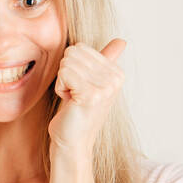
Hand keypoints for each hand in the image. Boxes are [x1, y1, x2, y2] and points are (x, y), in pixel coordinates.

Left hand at [48, 38, 126, 157]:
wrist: (73, 141)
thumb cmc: (78, 112)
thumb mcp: (94, 82)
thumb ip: (106, 60)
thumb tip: (121, 41)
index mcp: (117, 72)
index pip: (80, 48)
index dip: (72, 67)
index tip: (80, 87)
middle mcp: (115, 78)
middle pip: (72, 53)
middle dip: (66, 73)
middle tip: (75, 94)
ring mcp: (105, 87)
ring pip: (66, 63)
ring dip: (63, 82)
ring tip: (73, 99)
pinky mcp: (91, 94)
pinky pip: (64, 74)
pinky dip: (60, 88)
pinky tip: (70, 102)